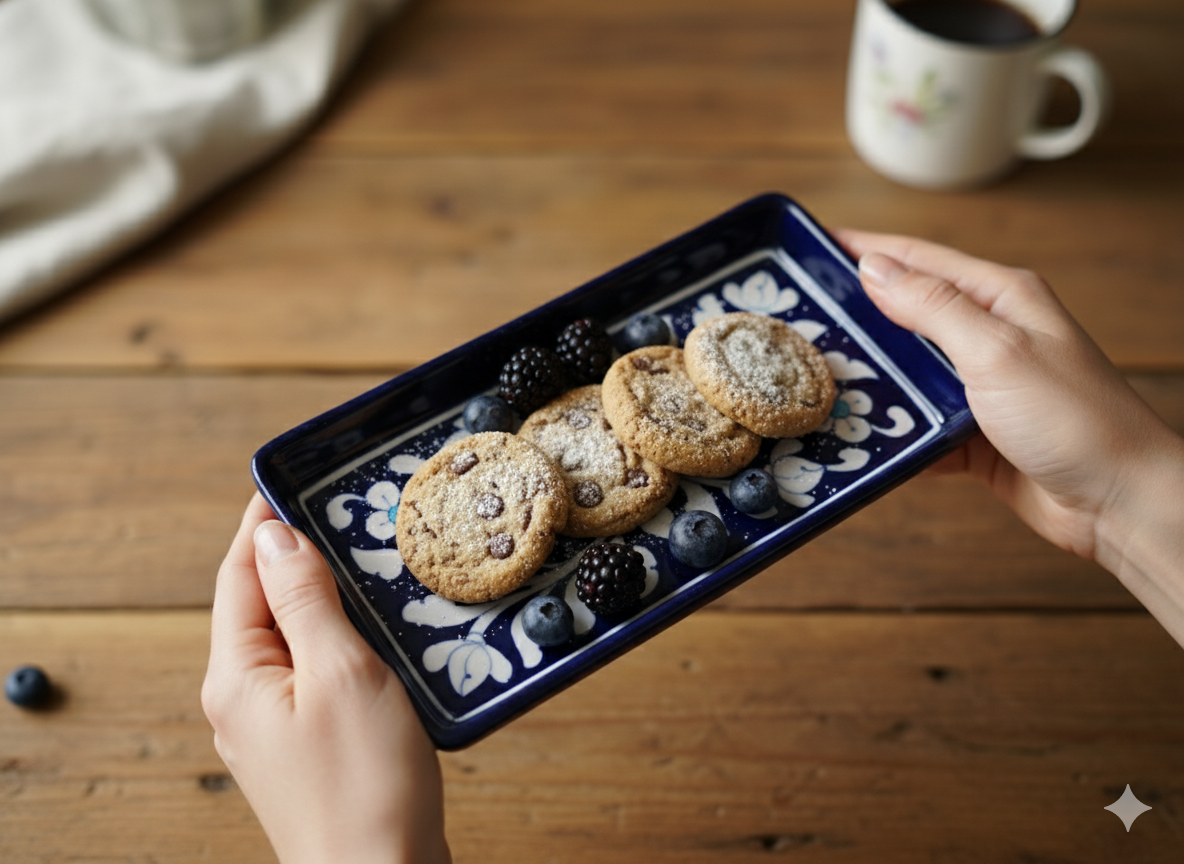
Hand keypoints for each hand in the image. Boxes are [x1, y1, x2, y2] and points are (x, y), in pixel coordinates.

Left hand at [202, 494, 451, 863]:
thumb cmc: (364, 785)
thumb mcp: (340, 671)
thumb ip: (303, 600)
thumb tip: (273, 537)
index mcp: (237, 675)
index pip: (239, 574)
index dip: (262, 523)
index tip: (290, 479)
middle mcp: (244, 699)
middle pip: (260, 603)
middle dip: (295, 555)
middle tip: (339, 512)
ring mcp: (274, 725)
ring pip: (293, 637)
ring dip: (323, 596)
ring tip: (365, 561)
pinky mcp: (309, 743)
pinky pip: (315, 671)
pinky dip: (340, 638)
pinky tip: (376, 631)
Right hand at [836, 229, 1183, 641]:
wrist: (1119, 503)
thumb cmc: (1075, 419)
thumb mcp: (996, 351)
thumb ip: (932, 308)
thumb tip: (875, 267)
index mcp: (1000, 299)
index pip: (918, 260)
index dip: (865, 251)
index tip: (813, 247)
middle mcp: (989, 336)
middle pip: (905, 316)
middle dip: (854, 317)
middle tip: (796, 320)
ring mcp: (980, 387)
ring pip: (906, 375)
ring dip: (868, 380)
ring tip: (811, 380)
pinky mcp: (973, 436)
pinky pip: (916, 425)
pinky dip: (889, 431)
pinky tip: (856, 435)